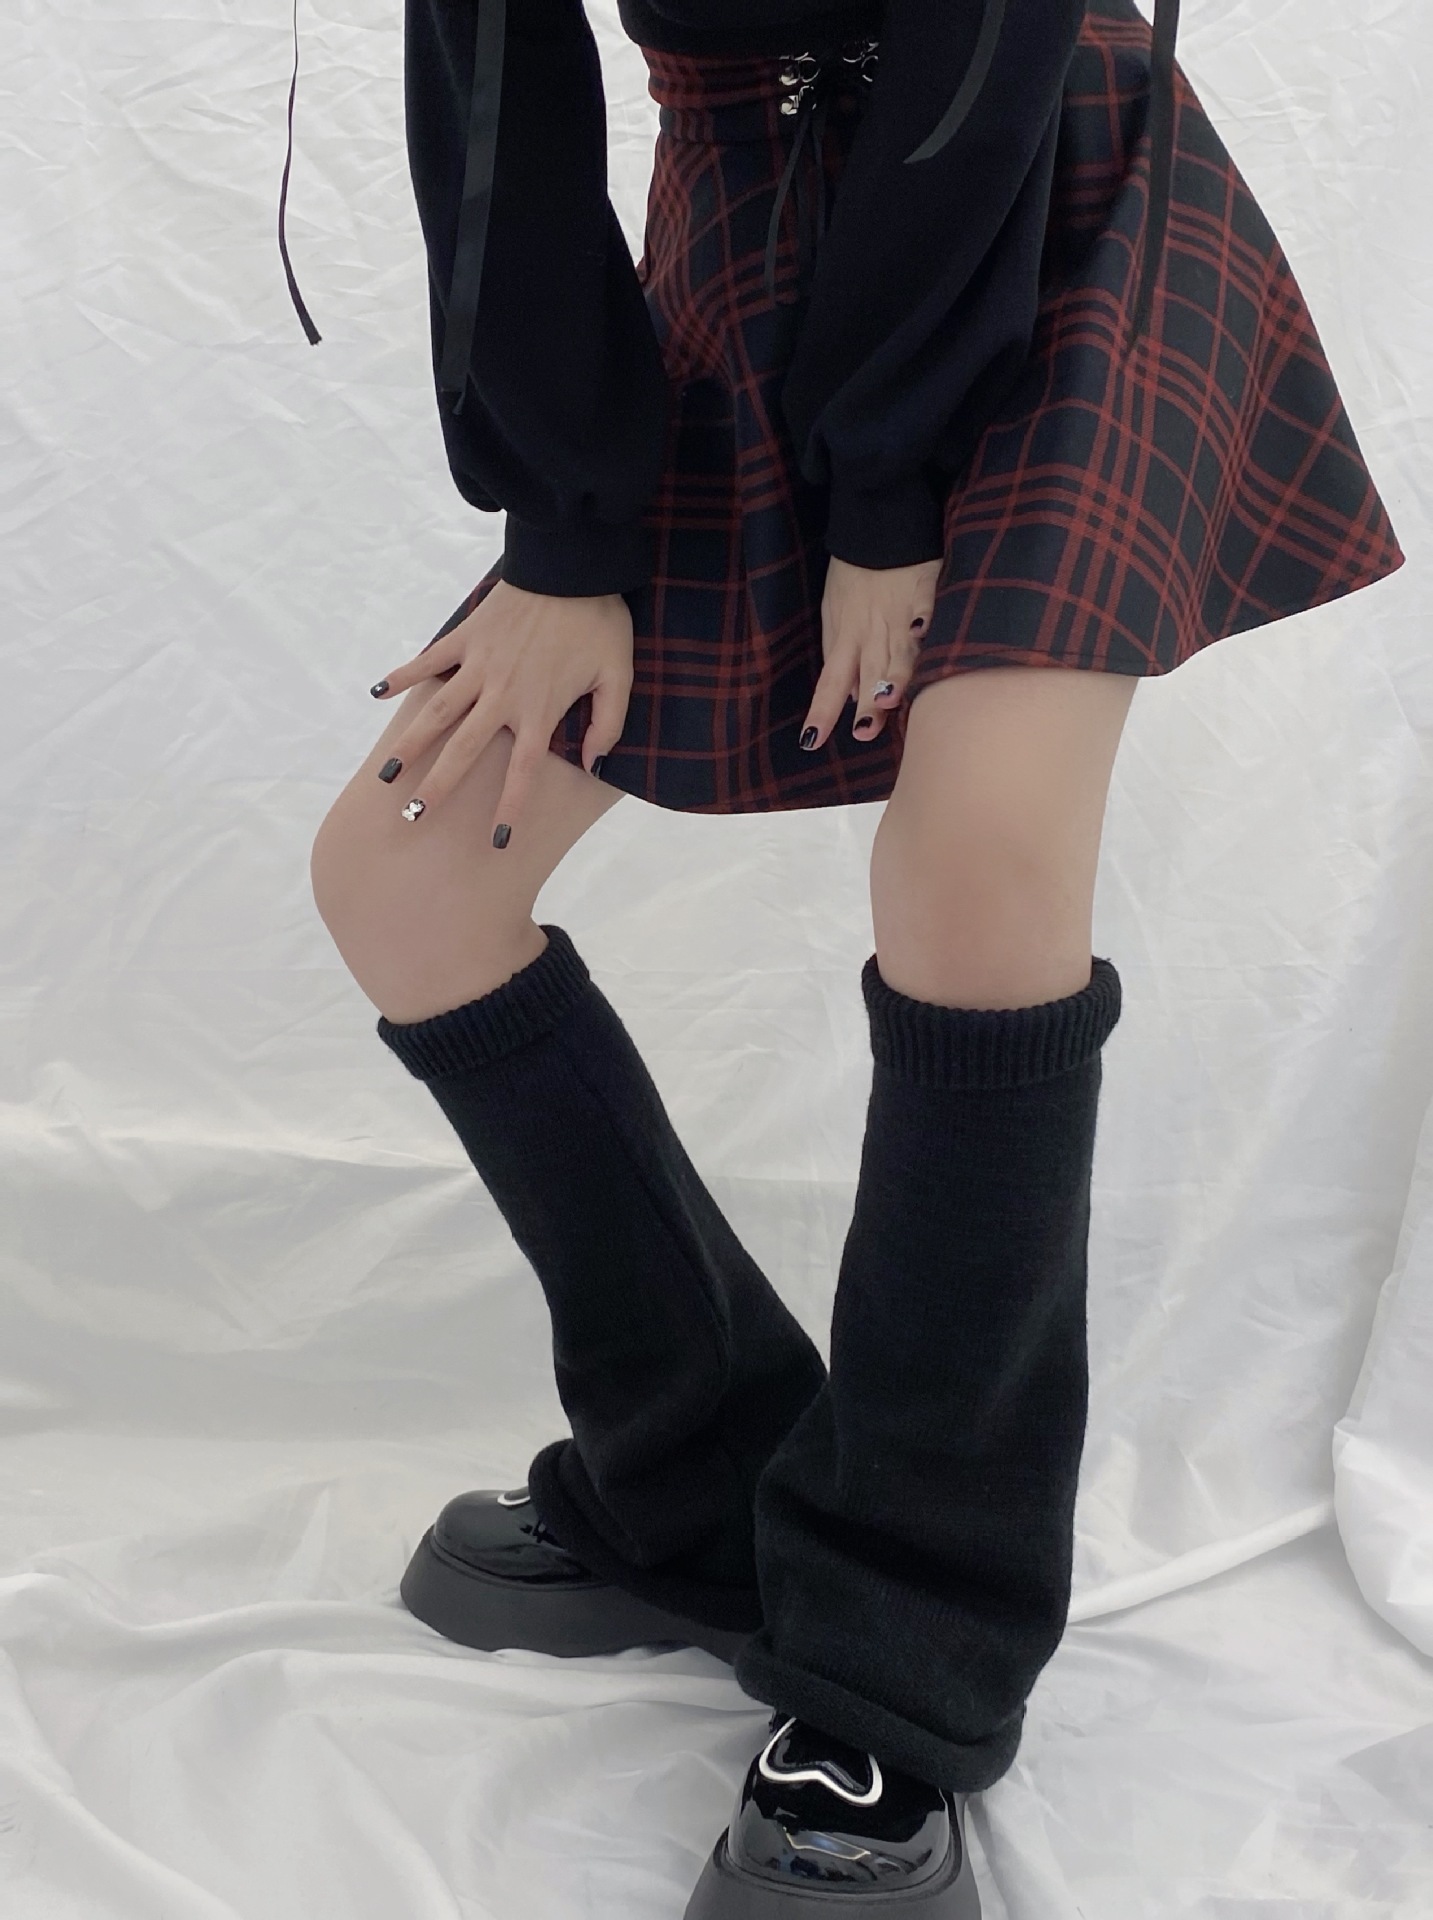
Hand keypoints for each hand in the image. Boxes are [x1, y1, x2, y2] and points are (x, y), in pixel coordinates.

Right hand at [366, 579, 632, 847]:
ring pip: (436, 714)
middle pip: (463, 752)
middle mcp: (502, 695)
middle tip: (413, 818)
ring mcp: (478, 666)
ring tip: (388, 776)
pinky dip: (403, 675)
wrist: (571, 564)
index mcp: (539, 711)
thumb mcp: (618, 676)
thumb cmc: (600, 621)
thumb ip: (607, 725)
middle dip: (437, 788)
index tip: (497, 842)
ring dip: (409, 746)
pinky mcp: (466, 637)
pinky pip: (429, 661)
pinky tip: (378, 693)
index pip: (522, 773)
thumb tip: (593, 764)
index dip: (510, 809)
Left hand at [800, 555, 942, 749]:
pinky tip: (924, 633)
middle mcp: (871, 633)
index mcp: (845, 638)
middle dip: (868, 705)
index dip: (822, 712)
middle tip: (864, 733)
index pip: (831, 683)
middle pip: (870, 675)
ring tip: (891, 699)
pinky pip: (925, 608)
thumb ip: (841, 655)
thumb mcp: (834, 614)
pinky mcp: (924, 592)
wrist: (876, 526)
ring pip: (899, 651)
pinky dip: (924, 620)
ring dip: (894, 675)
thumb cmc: (853, 575)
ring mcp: (899, 614)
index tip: (811, 742)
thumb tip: (851, 697)